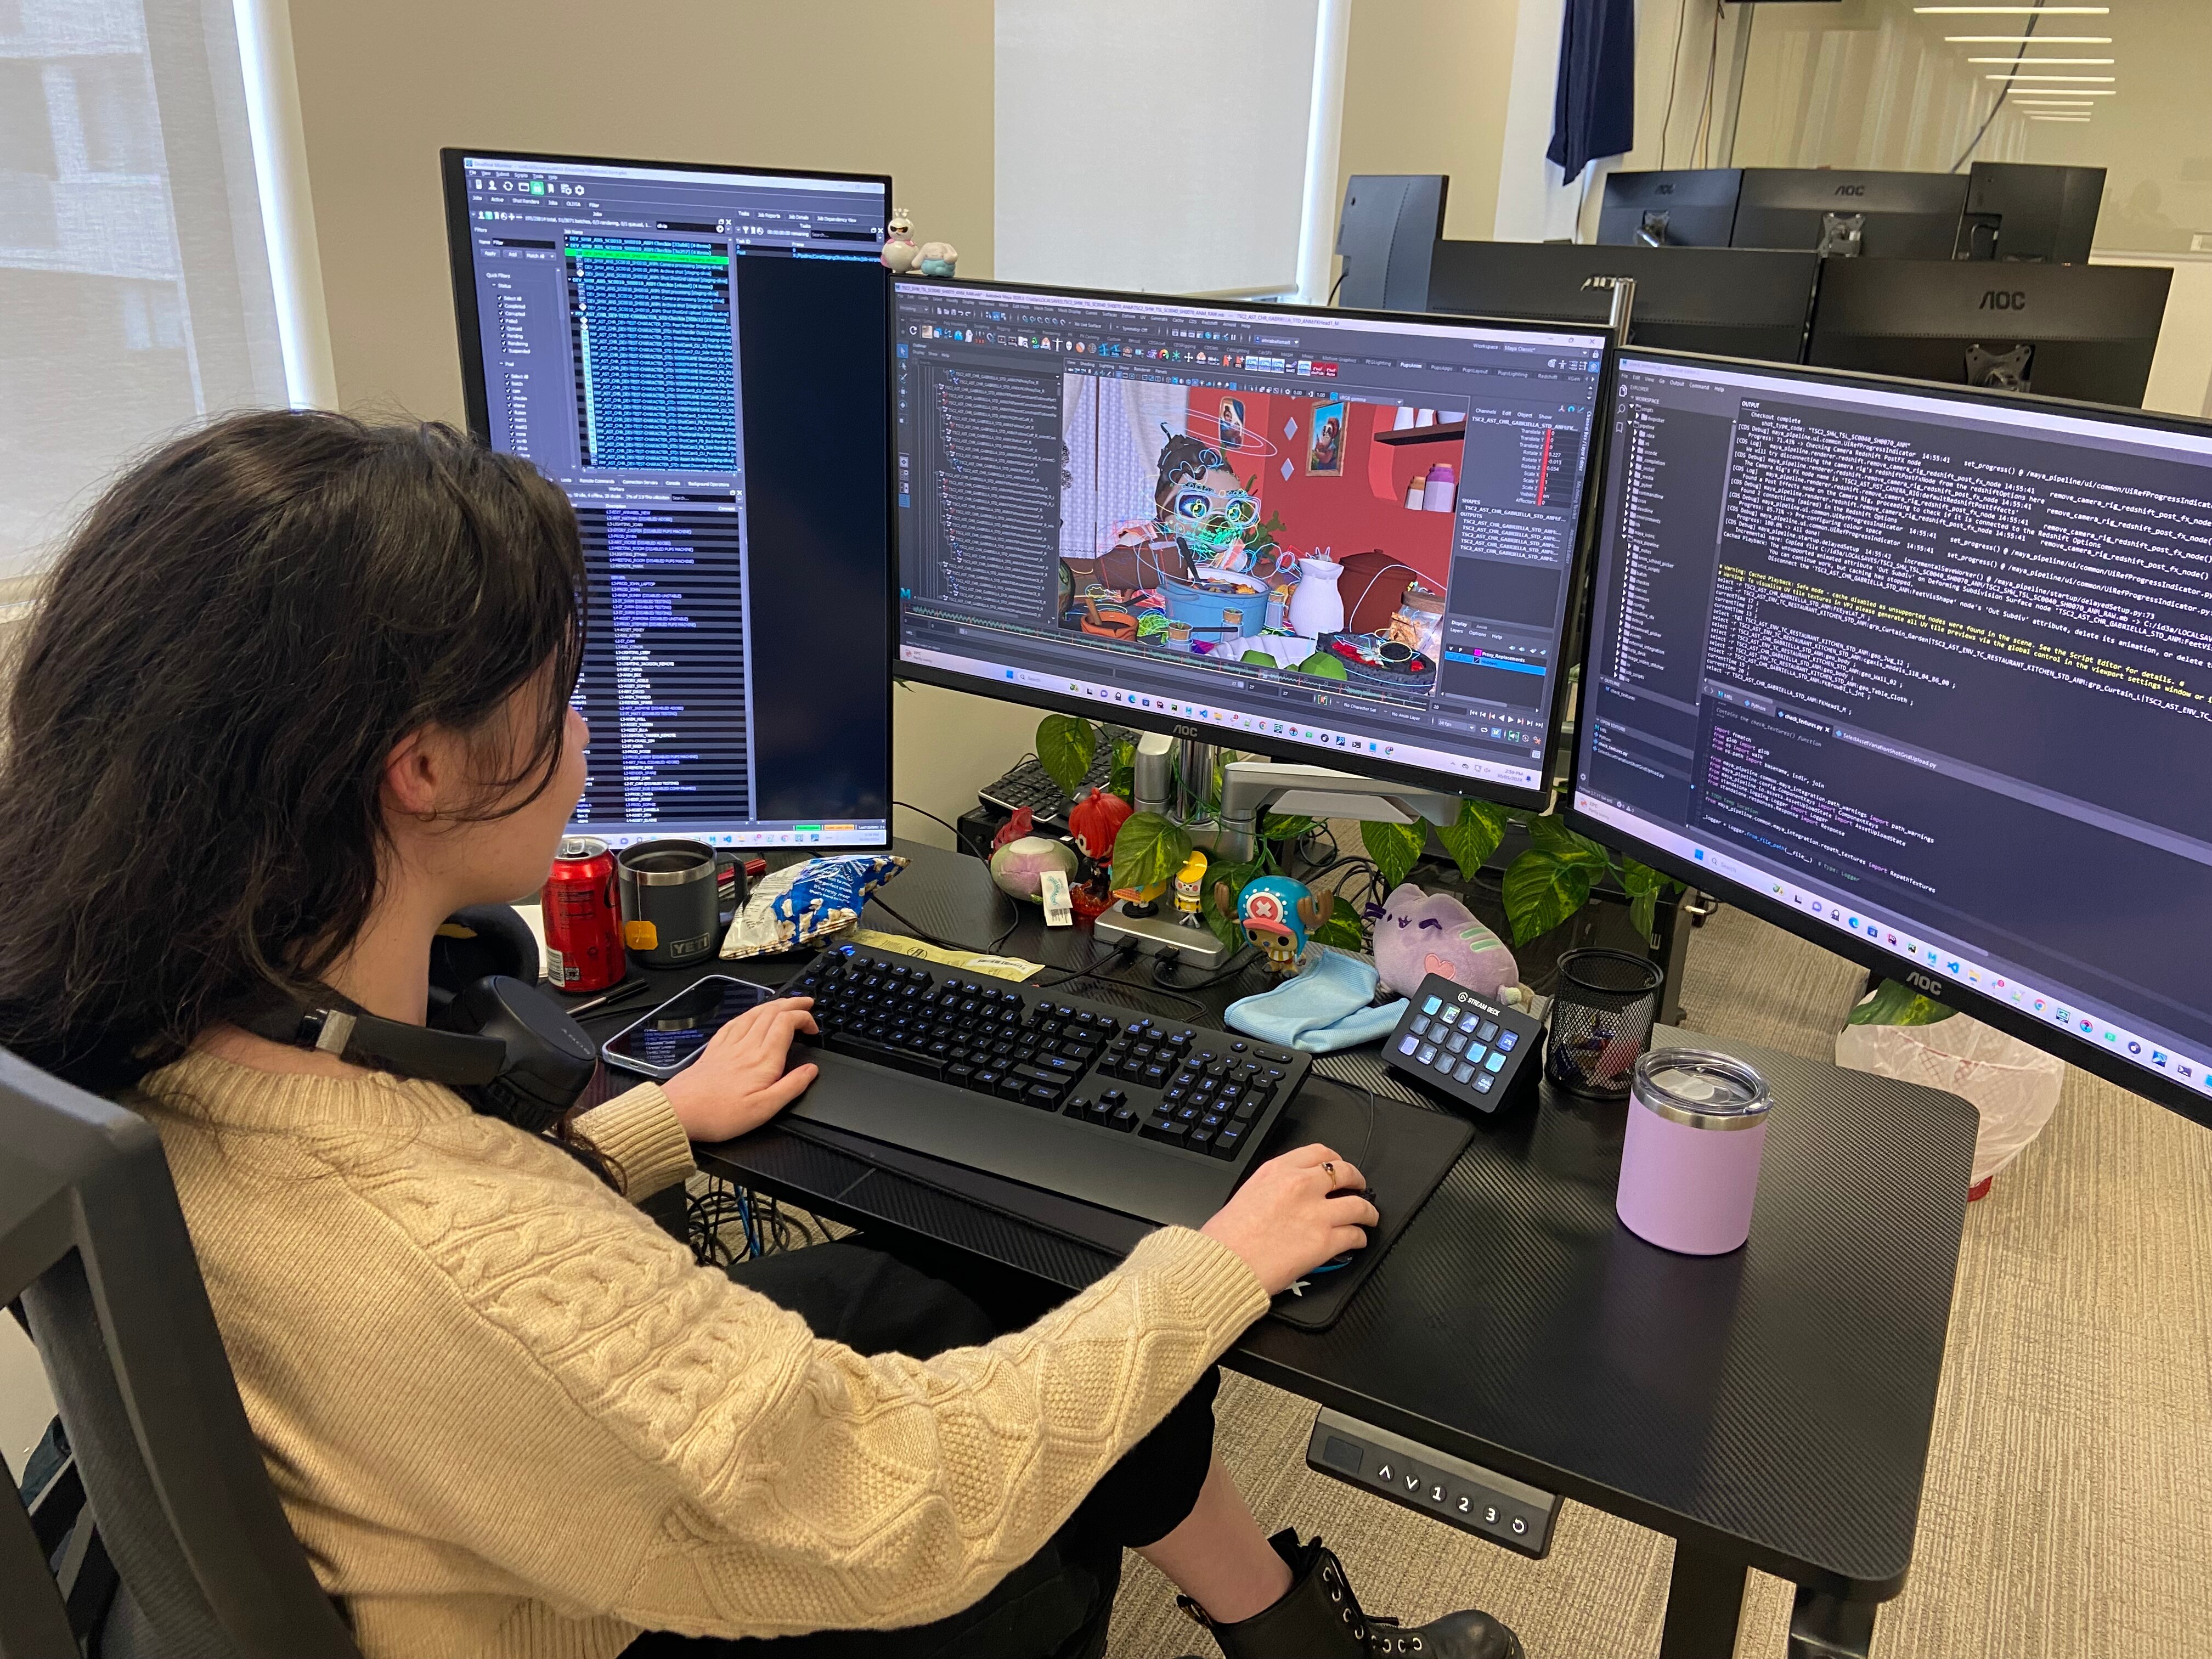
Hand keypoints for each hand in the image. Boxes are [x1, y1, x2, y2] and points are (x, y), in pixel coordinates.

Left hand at [657, 997, 818, 1142]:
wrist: (680, 1112)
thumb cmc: (720, 1114)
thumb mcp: (765, 1109)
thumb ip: (791, 1087)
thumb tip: (811, 1070)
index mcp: (763, 1059)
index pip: (787, 1023)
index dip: (804, 1018)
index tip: (814, 1028)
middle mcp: (746, 1046)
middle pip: (772, 1012)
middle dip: (793, 1003)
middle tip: (807, 1002)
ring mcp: (728, 1045)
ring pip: (754, 1014)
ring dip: (773, 1004)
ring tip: (785, 1002)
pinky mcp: (714, 1049)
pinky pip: (734, 1022)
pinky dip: (748, 1013)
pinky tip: (749, 1015)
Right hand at [1198, 1144, 1376, 1295]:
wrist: (1225, 1264)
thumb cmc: (1227, 1237)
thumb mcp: (1248, 1194)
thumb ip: (1274, 1187)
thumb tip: (1290, 1194)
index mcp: (1278, 1171)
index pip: (1319, 1153)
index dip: (1335, 1160)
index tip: (1338, 1166)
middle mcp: (1301, 1185)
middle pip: (1345, 1173)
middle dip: (1357, 1181)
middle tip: (1359, 1188)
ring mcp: (1316, 1213)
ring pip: (1359, 1205)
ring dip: (1367, 1211)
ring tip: (1368, 1217)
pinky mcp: (1325, 1241)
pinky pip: (1356, 1235)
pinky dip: (1360, 1239)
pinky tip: (1357, 1241)